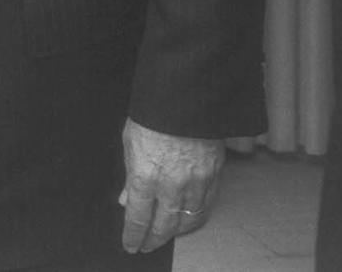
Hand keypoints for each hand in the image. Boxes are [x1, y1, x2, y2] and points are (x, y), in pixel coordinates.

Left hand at [118, 119, 223, 252]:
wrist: (186, 95)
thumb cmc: (152, 116)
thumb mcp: (130, 143)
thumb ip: (131, 176)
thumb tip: (127, 200)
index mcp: (145, 175)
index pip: (139, 217)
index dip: (134, 235)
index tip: (131, 245)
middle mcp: (172, 184)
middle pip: (165, 225)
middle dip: (154, 239)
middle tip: (147, 246)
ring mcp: (196, 181)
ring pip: (188, 219)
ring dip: (176, 231)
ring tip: (166, 235)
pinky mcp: (214, 174)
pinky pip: (206, 204)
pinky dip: (196, 216)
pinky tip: (188, 218)